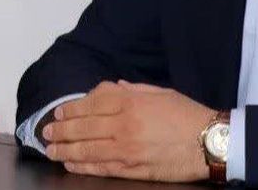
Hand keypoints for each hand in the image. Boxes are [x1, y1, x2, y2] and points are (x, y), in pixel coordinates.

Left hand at [42, 80, 216, 182]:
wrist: (210, 141)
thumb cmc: (187, 114)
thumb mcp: (159, 91)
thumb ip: (130, 90)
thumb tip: (108, 89)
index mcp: (130, 102)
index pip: (89, 104)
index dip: (70, 110)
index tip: (58, 113)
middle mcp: (124, 124)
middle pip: (82, 127)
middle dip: (60, 131)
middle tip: (46, 133)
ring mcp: (127, 149)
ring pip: (86, 150)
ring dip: (65, 150)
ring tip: (51, 150)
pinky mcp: (133, 169)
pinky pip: (101, 167)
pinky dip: (83, 166)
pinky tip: (71, 164)